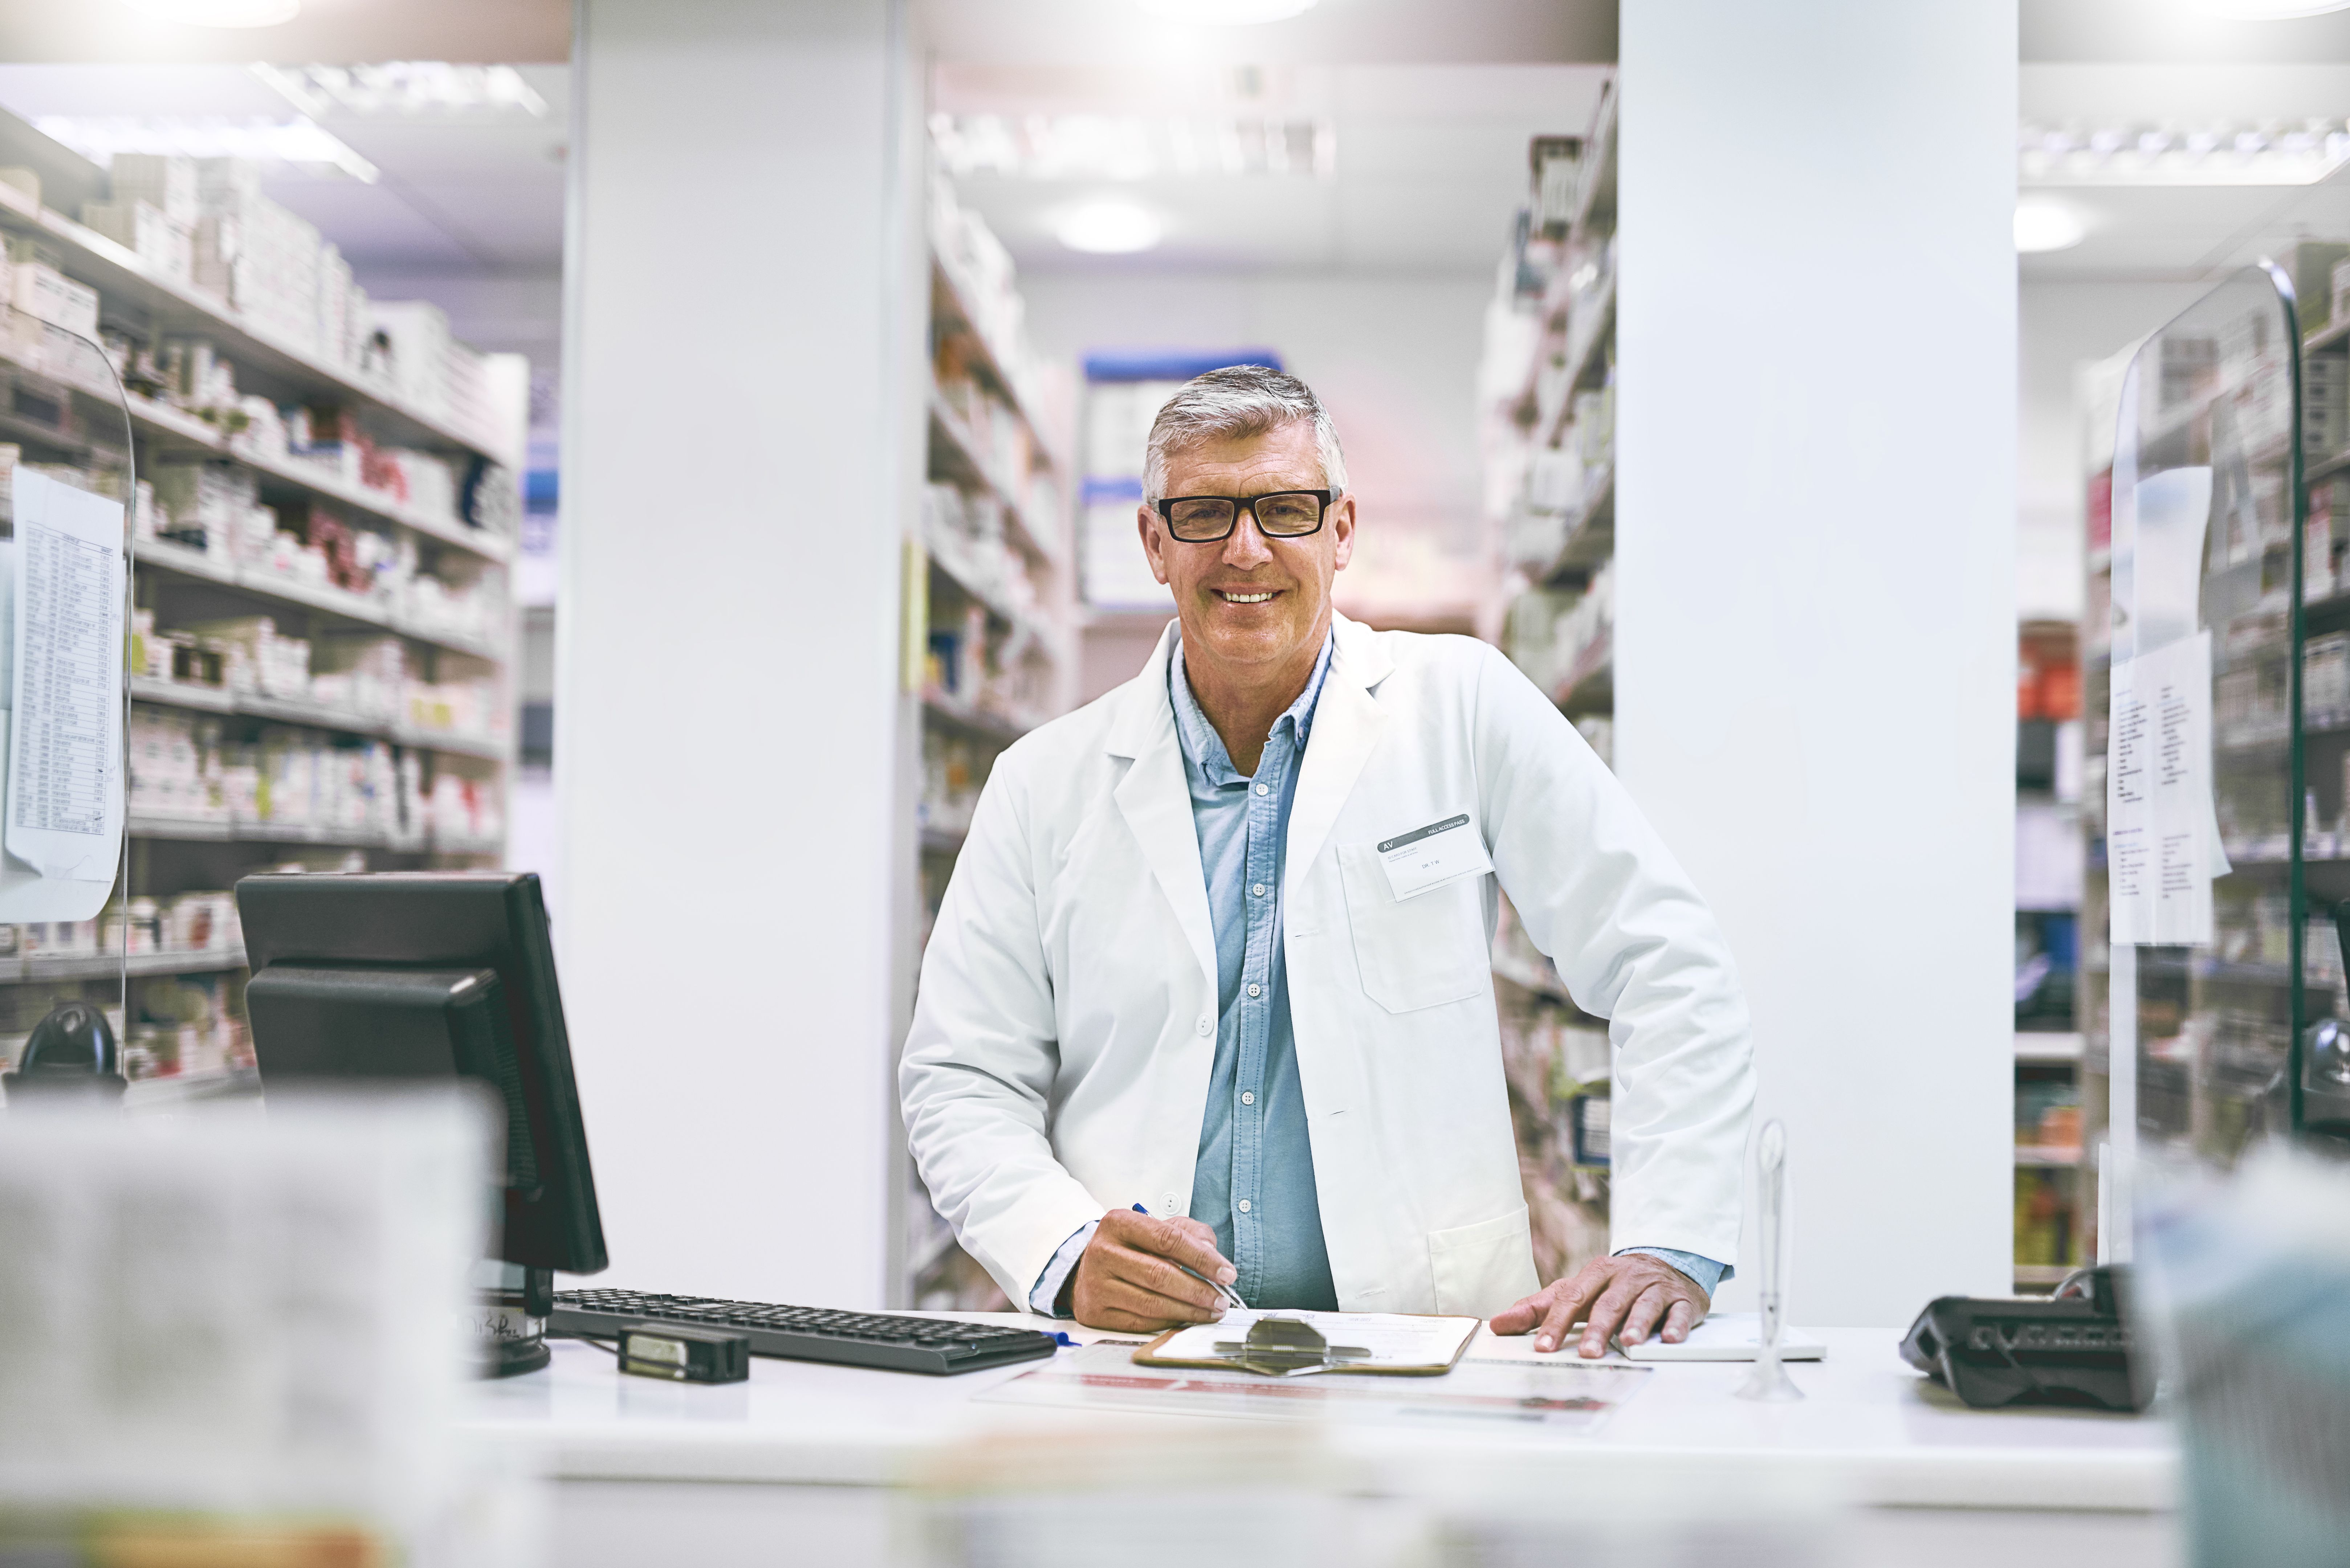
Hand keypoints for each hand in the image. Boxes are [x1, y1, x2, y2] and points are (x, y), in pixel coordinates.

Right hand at [1069, 1208, 1237, 1332]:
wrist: (1089, 1268)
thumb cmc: (1130, 1248)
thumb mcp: (1156, 1228)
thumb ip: (1189, 1233)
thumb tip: (1213, 1255)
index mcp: (1118, 1223)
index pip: (1167, 1239)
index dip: (1202, 1258)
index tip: (1227, 1273)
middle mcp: (1102, 1252)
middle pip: (1160, 1274)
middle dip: (1198, 1290)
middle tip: (1221, 1299)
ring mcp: (1096, 1284)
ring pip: (1151, 1303)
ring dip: (1189, 1310)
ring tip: (1211, 1311)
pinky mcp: (1095, 1312)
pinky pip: (1140, 1322)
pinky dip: (1168, 1322)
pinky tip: (1185, 1318)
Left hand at [1489, 1253, 1709, 1357]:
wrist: (1666, 1264)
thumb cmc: (1613, 1286)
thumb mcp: (1576, 1292)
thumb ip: (1538, 1308)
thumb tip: (1497, 1323)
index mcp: (1595, 1273)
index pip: (1571, 1297)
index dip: (1556, 1322)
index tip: (1543, 1347)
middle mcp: (1625, 1277)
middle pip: (1608, 1302)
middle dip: (1597, 1328)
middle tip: (1587, 1353)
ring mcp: (1654, 1287)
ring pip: (1644, 1304)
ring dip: (1636, 1324)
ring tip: (1628, 1343)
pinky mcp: (1682, 1299)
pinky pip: (1679, 1311)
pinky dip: (1675, 1325)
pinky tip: (1668, 1338)